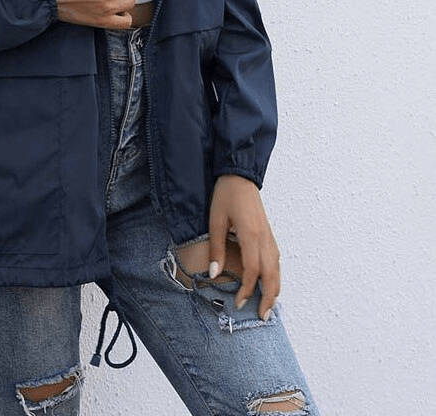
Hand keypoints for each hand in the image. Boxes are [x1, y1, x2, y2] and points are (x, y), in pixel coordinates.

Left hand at [208, 174, 279, 320]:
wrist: (239, 176)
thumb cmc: (226, 196)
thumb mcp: (216, 221)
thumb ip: (217, 248)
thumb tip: (215, 274)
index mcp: (251, 235)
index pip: (253, 271)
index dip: (247, 290)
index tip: (238, 303)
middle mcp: (264, 238)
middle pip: (272, 275)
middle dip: (268, 298)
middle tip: (262, 317)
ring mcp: (269, 236)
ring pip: (277, 269)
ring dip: (274, 290)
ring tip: (268, 307)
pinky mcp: (269, 235)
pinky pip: (276, 261)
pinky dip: (275, 277)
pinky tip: (270, 285)